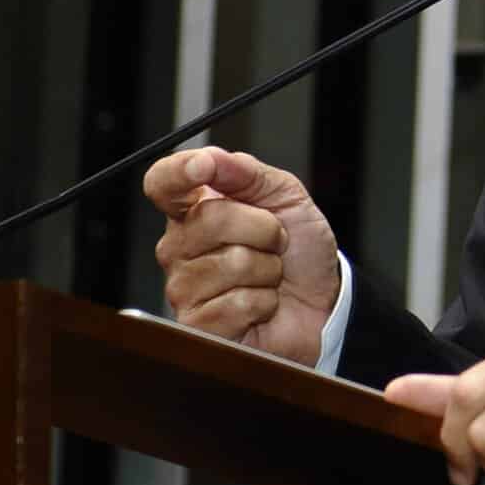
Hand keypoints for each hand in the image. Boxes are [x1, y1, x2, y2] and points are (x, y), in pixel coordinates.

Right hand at [143, 146, 339, 366]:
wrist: (322, 302)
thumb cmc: (300, 251)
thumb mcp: (286, 196)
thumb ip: (248, 172)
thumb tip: (212, 157)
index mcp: (196, 210)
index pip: (162, 183)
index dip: (178, 172)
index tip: (204, 167)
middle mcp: (181, 248)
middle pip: (210, 218)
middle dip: (263, 227)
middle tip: (274, 241)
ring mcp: (185, 288)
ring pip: (231, 262)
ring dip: (268, 268)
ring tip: (268, 275)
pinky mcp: (198, 327)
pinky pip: (236, 302)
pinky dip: (265, 302)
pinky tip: (261, 304)